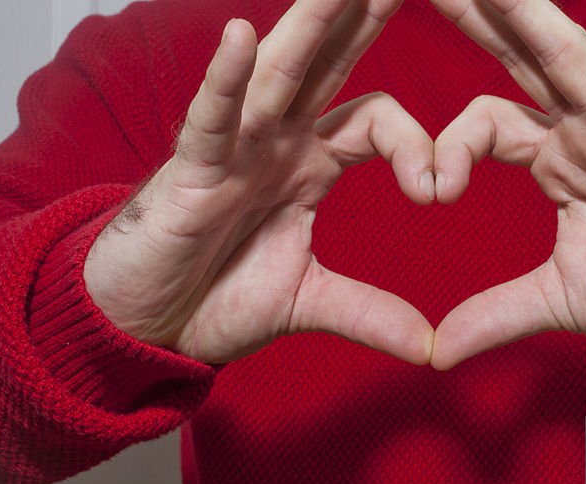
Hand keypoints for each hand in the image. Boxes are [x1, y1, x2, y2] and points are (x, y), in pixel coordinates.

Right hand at [84, 0, 434, 364]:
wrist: (148, 325)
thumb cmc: (215, 297)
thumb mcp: (309, 303)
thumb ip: (370, 314)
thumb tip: (429, 347)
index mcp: (310, 163)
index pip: (378, 121)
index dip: (416, 145)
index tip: (437, 195)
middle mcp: (277, 140)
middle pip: (331, 64)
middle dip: (367, 15)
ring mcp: (235, 148)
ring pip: (278, 73)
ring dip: (310, 24)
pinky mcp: (191, 170)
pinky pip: (210, 119)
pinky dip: (225, 81)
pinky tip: (241, 37)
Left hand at [429, 0, 585, 369]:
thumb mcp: (557, 303)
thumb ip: (495, 315)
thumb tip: (438, 351)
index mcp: (557, 162)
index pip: (484, 122)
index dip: (447, 146)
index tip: (430, 193)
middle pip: (521, 59)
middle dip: (479, 14)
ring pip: (572, 59)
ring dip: (533, 14)